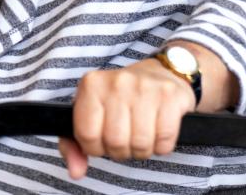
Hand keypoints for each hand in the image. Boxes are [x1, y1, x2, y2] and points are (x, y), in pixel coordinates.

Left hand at [58, 58, 196, 178]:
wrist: (161, 73)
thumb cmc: (122, 98)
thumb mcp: (93, 113)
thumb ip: (75, 144)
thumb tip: (76, 171)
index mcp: (93, 85)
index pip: (87, 135)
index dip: (96, 147)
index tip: (104, 139)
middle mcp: (118, 82)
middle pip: (115, 142)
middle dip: (121, 150)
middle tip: (126, 138)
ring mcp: (145, 87)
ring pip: (140, 144)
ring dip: (142, 149)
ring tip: (142, 135)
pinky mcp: (170, 95)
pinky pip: (164, 140)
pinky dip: (162, 145)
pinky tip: (158, 130)